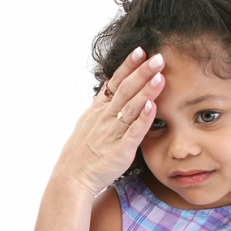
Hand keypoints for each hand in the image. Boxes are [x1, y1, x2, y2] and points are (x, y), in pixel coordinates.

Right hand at [54, 47, 165, 195]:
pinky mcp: (119, 151)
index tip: (140, 51)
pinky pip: (132, 132)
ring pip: (130, 107)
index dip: (128, 67)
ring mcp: (112, 133)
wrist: (71, 179)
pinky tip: (152, 107)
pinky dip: (142, 119)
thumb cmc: (80, 155)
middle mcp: (104, 118)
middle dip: (141, 72)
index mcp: (97, 111)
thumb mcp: (87, 126)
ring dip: (146, 91)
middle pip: (125, 90)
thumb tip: (109, 96)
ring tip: (159, 76)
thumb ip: (101, 110)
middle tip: (158, 57)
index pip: (114, 83)